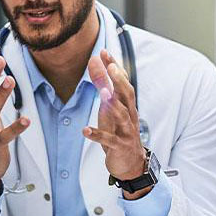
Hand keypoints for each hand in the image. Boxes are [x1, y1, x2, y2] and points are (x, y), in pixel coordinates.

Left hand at [83, 51, 146, 183]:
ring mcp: (126, 130)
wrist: (131, 163)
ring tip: (102, 93)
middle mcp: (129, 115)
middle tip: (110, 66)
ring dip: (112, 104)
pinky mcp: (119, 146)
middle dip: (119, 80)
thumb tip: (96, 66)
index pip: (123, 82)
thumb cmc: (119, 132)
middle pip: (127, 95)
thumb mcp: (110, 109)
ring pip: (122, 115)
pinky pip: (108, 140)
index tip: (104, 52)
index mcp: (127, 105)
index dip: (115, 67)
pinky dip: (97, 135)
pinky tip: (85, 130)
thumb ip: (104, 88)